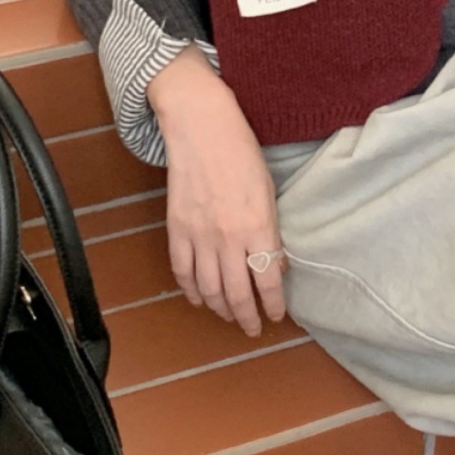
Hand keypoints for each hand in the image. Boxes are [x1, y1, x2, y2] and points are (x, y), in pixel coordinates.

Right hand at [151, 46, 287, 337]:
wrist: (201, 127)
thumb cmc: (242, 153)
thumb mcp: (267, 191)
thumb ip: (270, 232)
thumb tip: (274, 266)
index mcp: (258, 225)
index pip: (267, 280)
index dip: (274, 304)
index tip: (277, 315)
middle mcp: (228, 236)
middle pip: (237, 293)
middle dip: (247, 317)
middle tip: (254, 328)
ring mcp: (199, 234)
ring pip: (209, 289)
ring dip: (221, 309)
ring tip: (230, 317)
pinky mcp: (176, 228)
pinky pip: (182, 271)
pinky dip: (191, 291)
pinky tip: (201, 299)